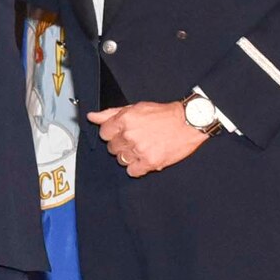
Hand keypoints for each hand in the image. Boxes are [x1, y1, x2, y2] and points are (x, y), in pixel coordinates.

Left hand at [87, 100, 208, 177]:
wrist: (188, 122)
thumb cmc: (163, 114)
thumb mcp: (135, 108)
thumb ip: (111, 113)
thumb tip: (91, 117)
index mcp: (125, 119)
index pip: (103, 133)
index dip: (112, 133)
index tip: (121, 133)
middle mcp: (130, 134)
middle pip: (111, 147)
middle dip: (121, 144)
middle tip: (136, 139)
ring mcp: (139, 149)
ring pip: (120, 160)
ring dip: (129, 156)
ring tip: (142, 147)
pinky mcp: (150, 162)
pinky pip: (132, 172)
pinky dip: (137, 168)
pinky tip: (145, 158)